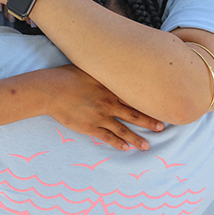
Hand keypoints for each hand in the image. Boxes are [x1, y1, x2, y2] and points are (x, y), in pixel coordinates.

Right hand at [38, 65, 163, 150]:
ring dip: (136, 139)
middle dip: (149, 122)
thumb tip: (115, 66)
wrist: (51, 90)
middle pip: (134, 115)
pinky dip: (117, 143)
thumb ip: (104, 72)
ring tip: (146, 146)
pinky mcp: (90, 127)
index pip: (135, 98)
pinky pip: (107, 137)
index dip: (149, 103)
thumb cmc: (68, 76)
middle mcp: (109, 104)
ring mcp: (100, 117)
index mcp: (111, 89)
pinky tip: (125, 148)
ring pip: (123, 130)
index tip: (161, 107)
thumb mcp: (90, 69)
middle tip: (162, 128)